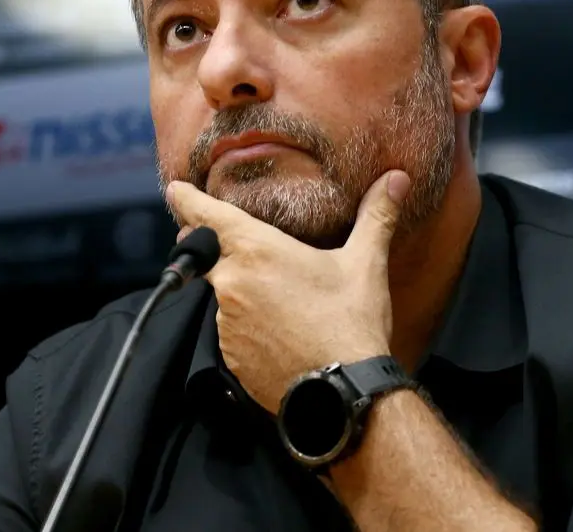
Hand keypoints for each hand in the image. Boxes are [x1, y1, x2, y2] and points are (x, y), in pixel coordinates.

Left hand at [166, 170, 411, 412]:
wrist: (342, 393)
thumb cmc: (351, 324)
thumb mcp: (366, 263)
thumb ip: (376, 215)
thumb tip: (397, 179)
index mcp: (257, 252)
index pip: (206, 215)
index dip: (187, 200)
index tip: (175, 190)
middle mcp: (232, 284)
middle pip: (206, 253)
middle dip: (206, 243)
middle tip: (213, 234)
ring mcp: (226, 323)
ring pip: (221, 294)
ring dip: (236, 289)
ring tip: (274, 296)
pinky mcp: (230, 355)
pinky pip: (230, 330)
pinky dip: (245, 324)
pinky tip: (276, 329)